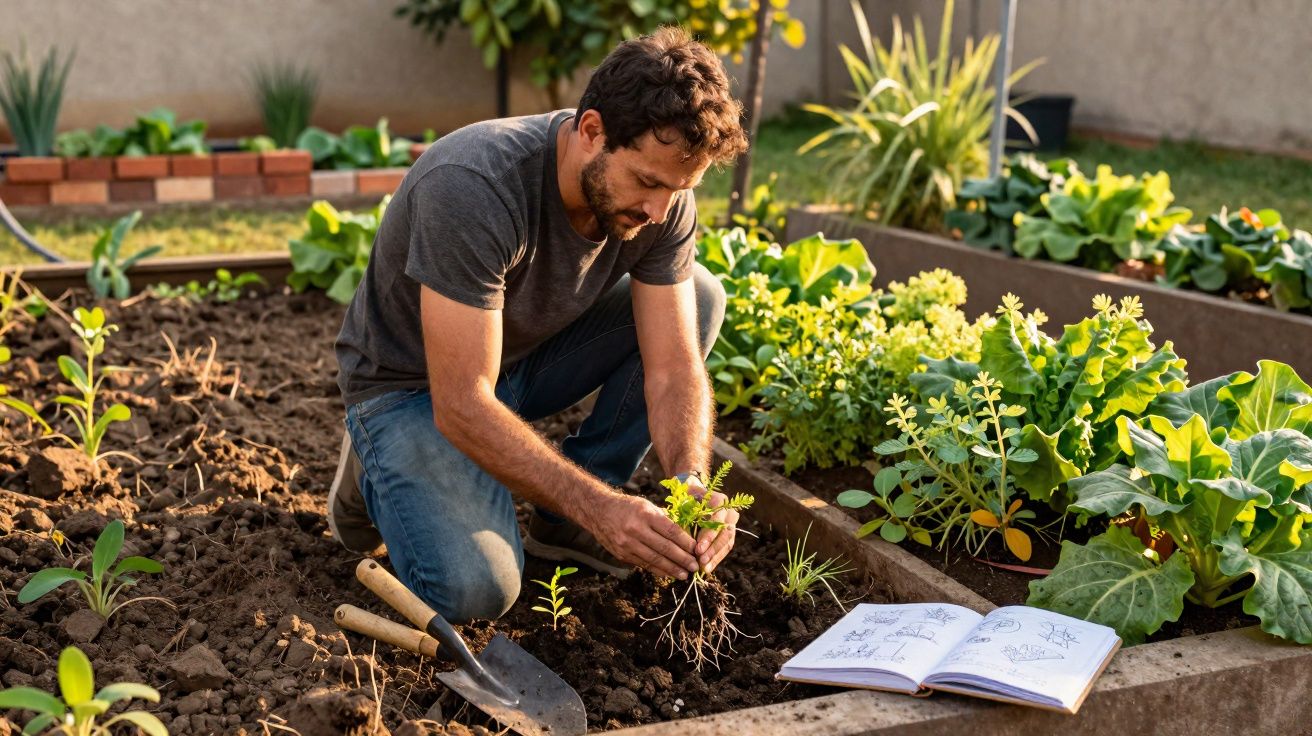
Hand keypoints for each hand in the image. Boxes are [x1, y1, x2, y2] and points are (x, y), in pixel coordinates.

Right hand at [582, 490, 699, 579]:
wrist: (598, 511)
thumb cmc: (627, 507)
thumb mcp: (646, 505)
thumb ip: (663, 519)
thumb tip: (684, 534)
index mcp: (645, 513)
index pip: (671, 531)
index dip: (686, 542)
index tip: (697, 550)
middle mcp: (635, 529)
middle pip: (664, 547)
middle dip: (682, 559)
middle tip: (695, 567)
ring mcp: (627, 543)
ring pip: (654, 559)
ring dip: (672, 569)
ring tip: (684, 575)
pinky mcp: (621, 554)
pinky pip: (643, 564)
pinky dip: (657, 570)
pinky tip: (668, 574)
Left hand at [688, 476, 738, 574]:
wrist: (694, 496)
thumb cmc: (686, 499)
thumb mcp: (684, 503)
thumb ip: (684, 516)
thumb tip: (679, 536)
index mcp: (719, 500)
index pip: (717, 518)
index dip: (709, 535)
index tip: (697, 548)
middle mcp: (728, 511)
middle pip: (724, 532)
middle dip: (712, 548)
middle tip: (701, 560)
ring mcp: (731, 523)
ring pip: (727, 542)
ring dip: (715, 556)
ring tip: (704, 568)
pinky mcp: (729, 534)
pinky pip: (726, 548)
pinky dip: (716, 559)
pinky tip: (707, 569)